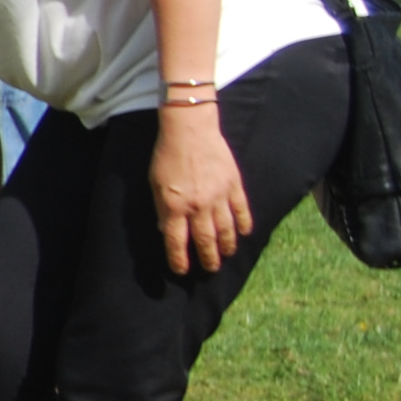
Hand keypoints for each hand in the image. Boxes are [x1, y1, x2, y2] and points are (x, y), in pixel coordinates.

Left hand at [152, 102, 253, 273]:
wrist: (190, 130)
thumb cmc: (167, 156)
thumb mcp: (155, 184)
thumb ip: (163, 209)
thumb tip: (166, 231)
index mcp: (175, 206)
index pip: (177, 241)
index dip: (179, 259)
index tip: (181, 271)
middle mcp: (199, 205)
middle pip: (206, 240)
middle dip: (208, 258)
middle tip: (210, 269)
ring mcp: (219, 196)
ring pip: (226, 230)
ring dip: (227, 246)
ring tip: (226, 255)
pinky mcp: (234, 185)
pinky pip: (242, 211)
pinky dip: (244, 224)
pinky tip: (244, 234)